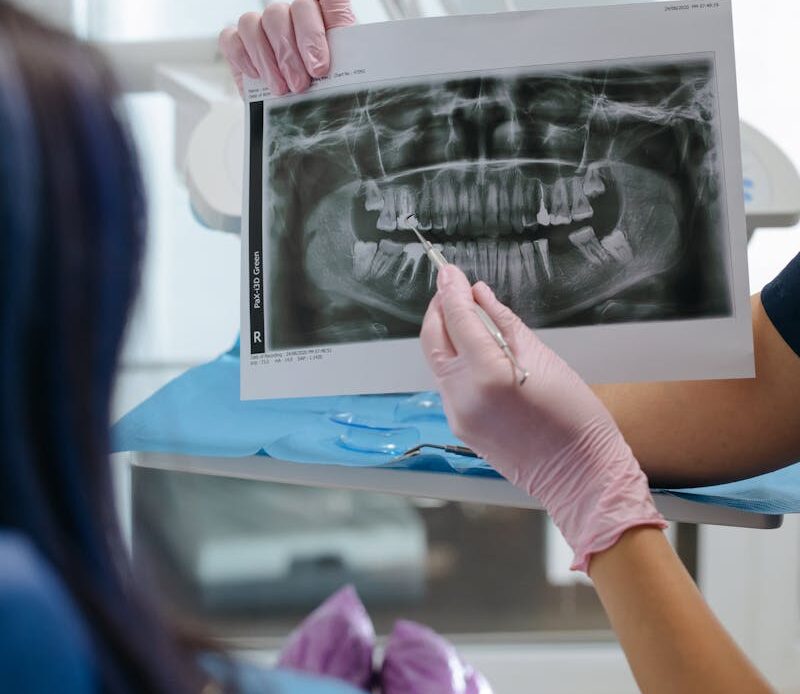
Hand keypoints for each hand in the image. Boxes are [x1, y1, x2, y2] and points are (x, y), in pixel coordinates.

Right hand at [219, 1, 354, 94]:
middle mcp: (294, 16)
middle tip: (300, 84)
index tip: (323, 59)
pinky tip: (257, 76)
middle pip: (285, 11)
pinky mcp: (240, 44)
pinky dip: (243, 57)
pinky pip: (230, 38)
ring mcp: (265, 27)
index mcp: (327, 18)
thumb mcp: (342, 81)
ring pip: (255, 22)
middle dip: (292, 52)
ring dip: (267, 59)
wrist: (304, 110)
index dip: (325, 11)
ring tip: (281, 89)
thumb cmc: (326, 92)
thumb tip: (336, 72)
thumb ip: (343, 69)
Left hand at [420, 265, 665, 570]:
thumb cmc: (575, 416)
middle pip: (433, 339)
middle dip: (438, 310)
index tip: (449, 271)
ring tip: (466, 317)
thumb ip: (503, 323)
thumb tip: (480, 295)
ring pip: (438, 363)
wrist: (580, 474)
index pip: (456, 319)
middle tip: (451, 288)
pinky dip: (456, 362)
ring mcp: (457, 414)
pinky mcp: (459, 427)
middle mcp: (462, 395)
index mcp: (487, 374)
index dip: (451, 290)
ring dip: (446, 336)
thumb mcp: (543, 358)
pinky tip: (475, 352)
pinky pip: (449, 384)